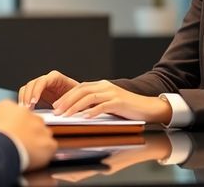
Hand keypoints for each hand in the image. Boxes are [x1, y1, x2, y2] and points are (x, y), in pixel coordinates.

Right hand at [0, 99, 56, 170]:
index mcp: (9, 106)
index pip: (16, 113)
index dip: (13, 125)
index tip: (10, 133)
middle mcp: (27, 113)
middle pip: (30, 121)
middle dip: (26, 131)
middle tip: (17, 143)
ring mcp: (39, 127)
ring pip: (41, 133)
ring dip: (35, 142)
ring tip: (24, 152)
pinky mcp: (47, 142)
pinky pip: (49, 147)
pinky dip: (44, 154)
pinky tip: (33, 158)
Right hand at [18, 70, 79, 108]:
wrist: (79, 101)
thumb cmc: (79, 98)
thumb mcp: (76, 98)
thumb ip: (67, 100)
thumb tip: (59, 107)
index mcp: (56, 77)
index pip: (42, 81)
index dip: (37, 90)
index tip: (34, 101)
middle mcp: (47, 80)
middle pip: (32, 84)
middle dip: (28, 96)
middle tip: (27, 107)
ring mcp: (41, 86)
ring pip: (27, 88)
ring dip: (24, 98)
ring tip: (26, 109)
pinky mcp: (38, 93)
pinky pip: (26, 94)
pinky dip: (24, 101)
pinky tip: (26, 109)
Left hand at [51, 80, 171, 123]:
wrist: (148, 107)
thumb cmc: (127, 108)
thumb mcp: (108, 102)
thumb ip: (95, 103)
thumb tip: (79, 112)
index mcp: (101, 85)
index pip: (79, 88)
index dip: (66, 96)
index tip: (56, 105)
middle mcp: (105, 86)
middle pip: (81, 90)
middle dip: (66, 101)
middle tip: (56, 111)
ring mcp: (112, 93)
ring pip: (89, 97)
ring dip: (75, 106)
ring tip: (66, 115)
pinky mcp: (119, 102)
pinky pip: (103, 106)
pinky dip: (92, 111)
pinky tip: (85, 117)